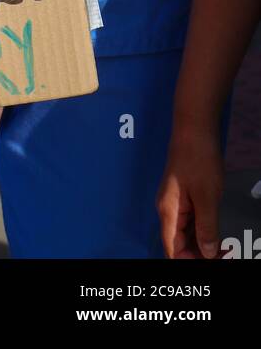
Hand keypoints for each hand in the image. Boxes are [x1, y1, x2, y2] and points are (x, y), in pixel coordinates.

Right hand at [157, 127, 222, 258]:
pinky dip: (203, 231)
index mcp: (168, 211)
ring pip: (186, 234)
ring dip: (202, 245)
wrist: (194, 129)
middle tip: (223, 257)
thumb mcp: (206, 196)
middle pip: (179, 244)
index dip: (189, 261)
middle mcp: (168, 210)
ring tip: (224, 250)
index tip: (211, 263)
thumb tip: (208, 252)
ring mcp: (175, 203)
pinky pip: (191, 222)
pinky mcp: (184, 196)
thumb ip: (206, 227)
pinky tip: (217, 234)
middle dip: (199, 255)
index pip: (172, 249)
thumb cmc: (197, 158)